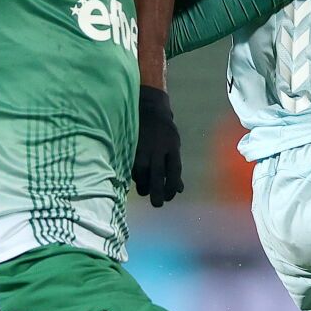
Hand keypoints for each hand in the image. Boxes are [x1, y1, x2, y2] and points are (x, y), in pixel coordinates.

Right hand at [132, 85, 183, 206]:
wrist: (147, 106)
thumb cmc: (163, 130)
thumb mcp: (174, 145)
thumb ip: (175, 166)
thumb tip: (179, 189)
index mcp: (172, 147)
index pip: (174, 171)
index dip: (173, 186)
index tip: (170, 196)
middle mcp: (158, 148)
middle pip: (158, 174)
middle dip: (158, 191)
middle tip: (157, 204)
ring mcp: (143, 147)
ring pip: (141, 171)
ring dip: (143, 184)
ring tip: (144, 191)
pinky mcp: (131, 146)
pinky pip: (131, 164)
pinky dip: (133, 174)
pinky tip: (135, 179)